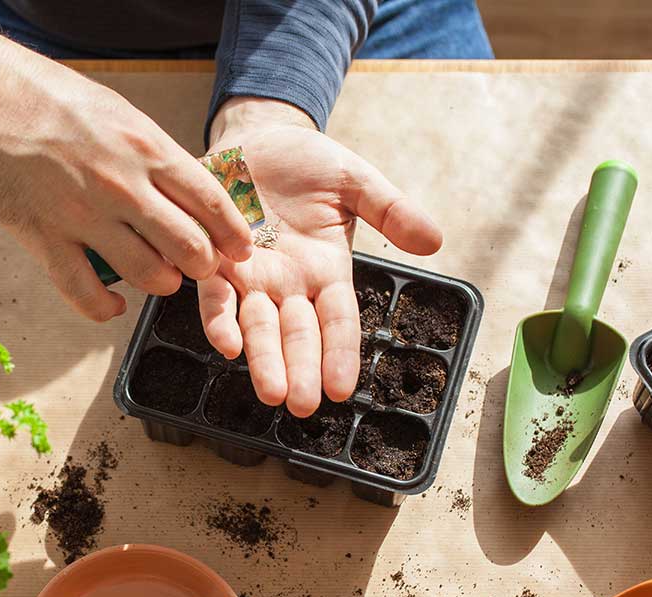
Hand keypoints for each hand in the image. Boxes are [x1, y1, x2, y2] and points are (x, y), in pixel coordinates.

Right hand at [0, 3, 253, 320]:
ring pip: (147, 275)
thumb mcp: (118, 114)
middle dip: (203, 265)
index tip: (241, 249)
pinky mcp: (44, 239)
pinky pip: (85, 295)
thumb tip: (189, 192)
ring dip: (162, 283)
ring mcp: (82, 216)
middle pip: (188, 247)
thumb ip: (154, 156)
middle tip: (201, 266)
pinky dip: (106, 308)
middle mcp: (120, 185)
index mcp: (144, 147)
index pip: (210, 202)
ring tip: (160, 276)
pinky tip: (113, 303)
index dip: (233, 234)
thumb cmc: (48, 98)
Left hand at [202, 98, 442, 416]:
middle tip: (302, 406)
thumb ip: (391, 210)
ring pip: (258, 326)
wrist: (257, 136)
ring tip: (271, 391)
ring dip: (262, 360)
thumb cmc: (309, 164)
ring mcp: (251, 277)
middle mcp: (288, 284)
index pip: (337, 322)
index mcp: (327, 272)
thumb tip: (435, 240)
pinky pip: (216, 296)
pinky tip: (226, 344)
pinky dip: (219, 320)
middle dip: (299, 370)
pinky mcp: (215, 260)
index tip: (341, 388)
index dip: (339, 353)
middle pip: (297, 335)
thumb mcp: (356, 182)